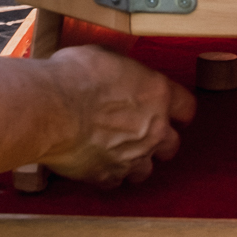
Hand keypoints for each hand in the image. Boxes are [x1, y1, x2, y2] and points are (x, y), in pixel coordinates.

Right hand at [39, 45, 195, 187]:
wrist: (50, 108)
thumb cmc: (74, 76)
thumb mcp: (104, 56)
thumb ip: (122, 71)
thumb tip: (117, 71)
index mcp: (156, 94)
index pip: (186, 107)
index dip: (179, 110)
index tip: (175, 112)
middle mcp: (153, 128)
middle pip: (172, 144)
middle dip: (160, 140)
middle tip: (144, 134)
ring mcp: (132, 156)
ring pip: (146, 169)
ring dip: (135, 161)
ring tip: (118, 152)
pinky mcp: (107, 174)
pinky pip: (115, 180)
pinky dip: (107, 173)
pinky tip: (96, 163)